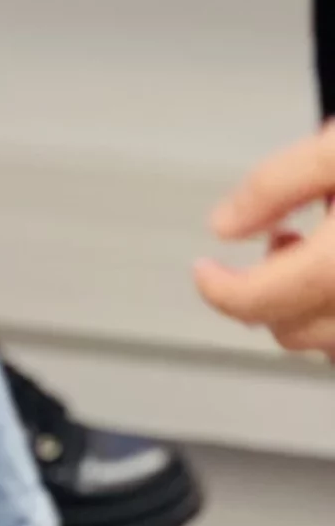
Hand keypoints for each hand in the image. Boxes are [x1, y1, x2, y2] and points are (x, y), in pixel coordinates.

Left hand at [196, 122, 334, 355]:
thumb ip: (277, 183)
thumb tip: (225, 224)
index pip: (260, 302)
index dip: (219, 290)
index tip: (204, 270)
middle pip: (293, 330)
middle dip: (268, 292)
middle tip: (283, 238)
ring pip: (328, 341)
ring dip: (308, 307)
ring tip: (324, 249)